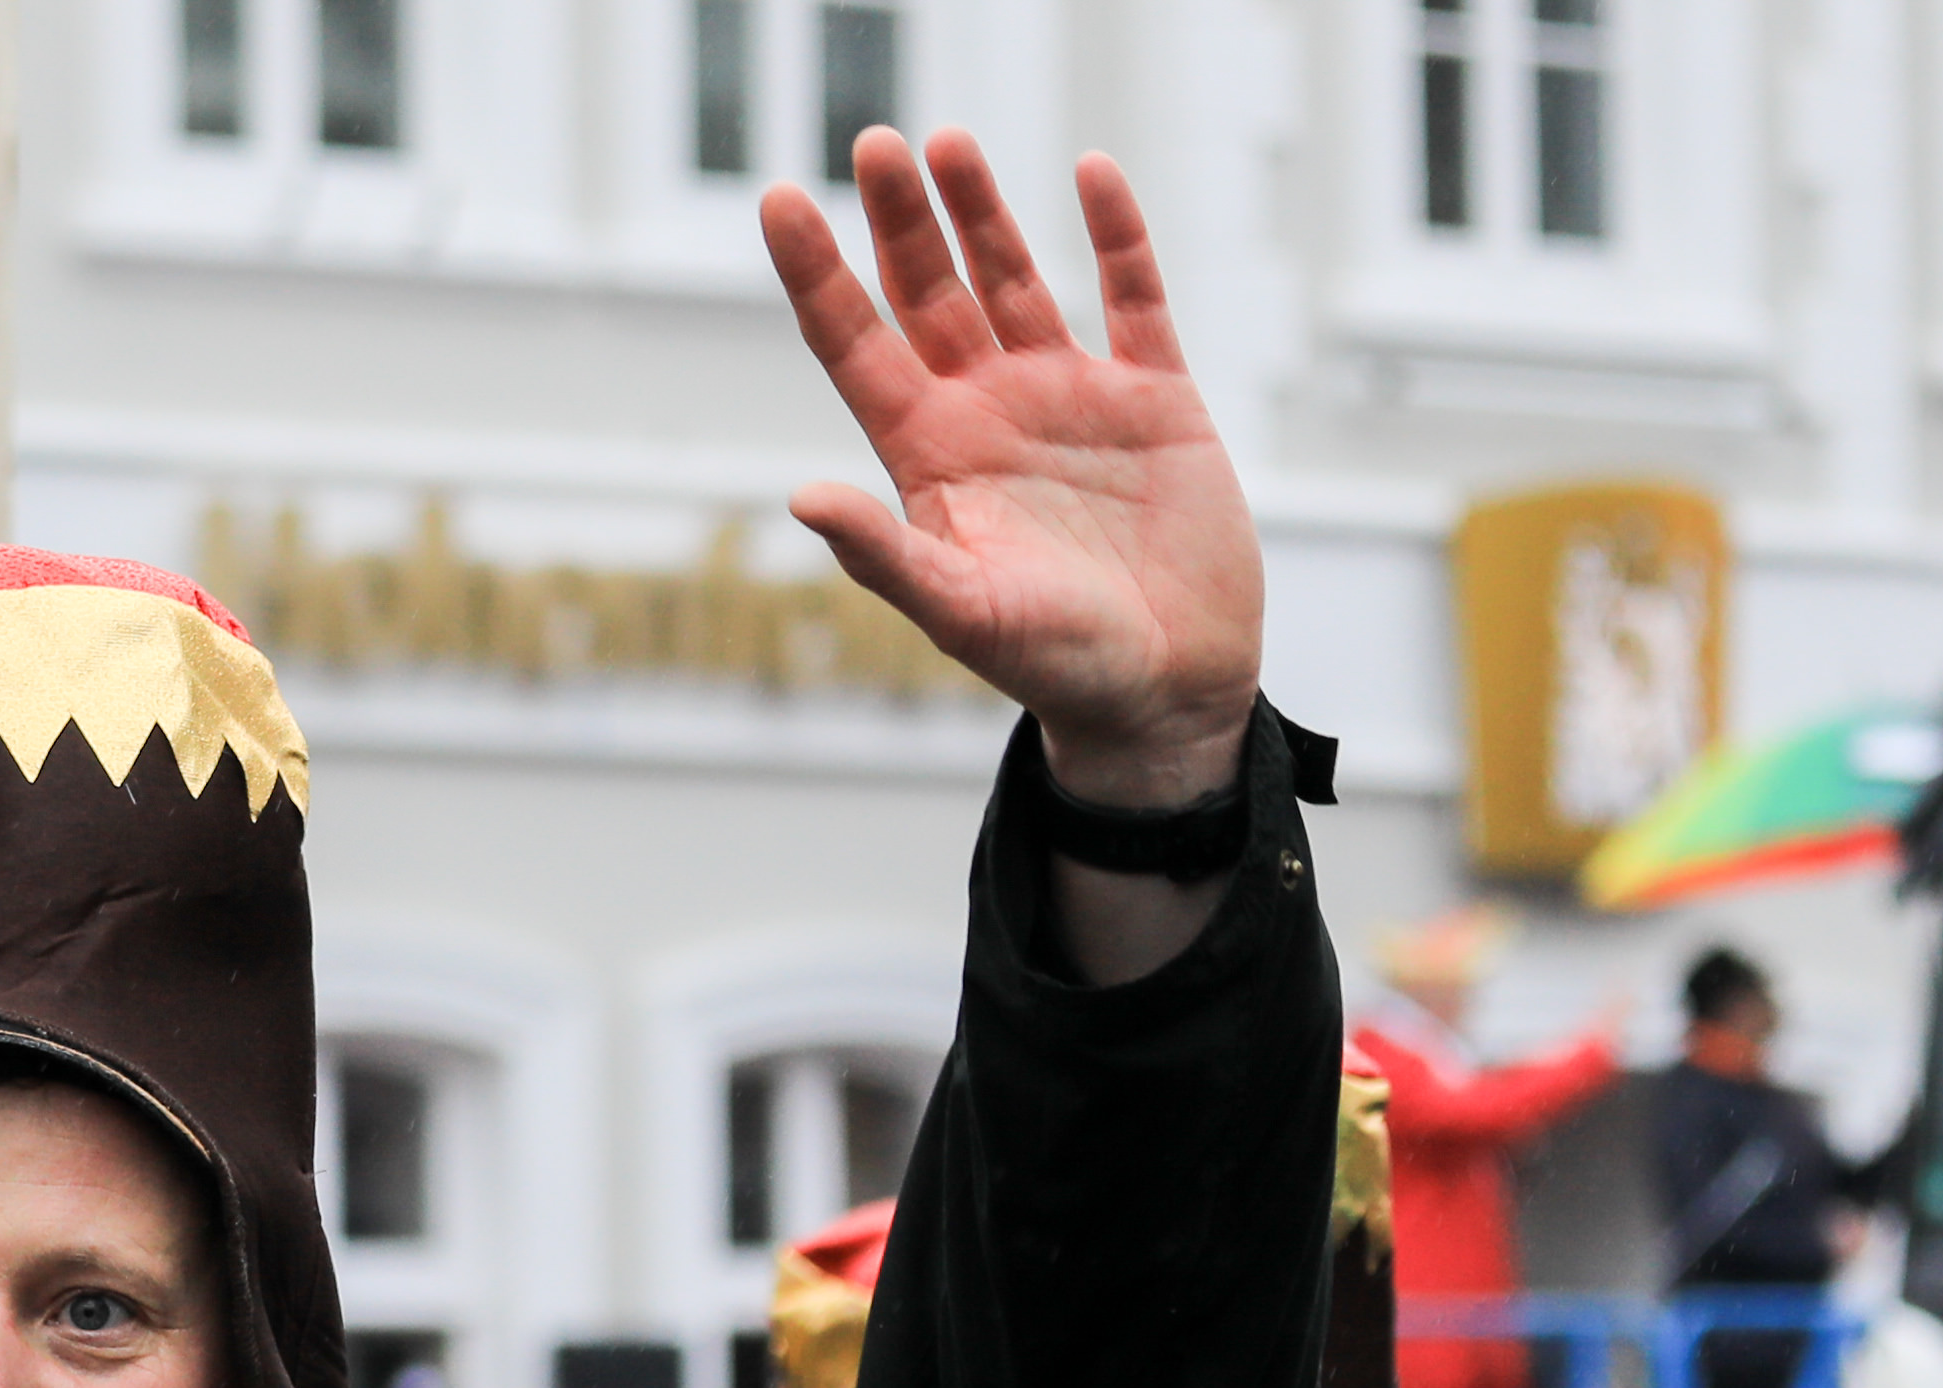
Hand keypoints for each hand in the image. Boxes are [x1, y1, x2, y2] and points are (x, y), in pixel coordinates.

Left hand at [761, 133, 1260, 809]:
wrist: (1167, 690)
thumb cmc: (1055, 668)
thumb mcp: (961, 613)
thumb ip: (884, 556)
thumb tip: (803, 497)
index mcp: (931, 456)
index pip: (855, 345)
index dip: (816, 274)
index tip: (776, 201)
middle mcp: (989, 411)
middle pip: (927, 292)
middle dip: (898, 219)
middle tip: (873, 142)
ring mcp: (1070, 396)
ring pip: (1013, 277)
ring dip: (981, 211)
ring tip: (946, 141)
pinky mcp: (1154, 396)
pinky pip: (1132, 296)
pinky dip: (1115, 235)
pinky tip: (1090, 174)